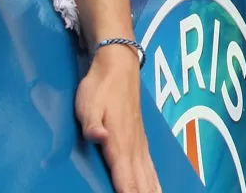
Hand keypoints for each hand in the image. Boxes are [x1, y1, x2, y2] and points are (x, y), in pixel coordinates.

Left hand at [77, 45, 159, 192]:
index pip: (124, 176)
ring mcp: (139, 143)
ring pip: (147, 175)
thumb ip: (91, 124)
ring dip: (152, 190)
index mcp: (118, 141)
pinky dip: (155, 180)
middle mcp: (132, 146)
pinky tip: (157, 188)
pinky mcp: (140, 140)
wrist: (119, 66)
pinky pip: (150, 167)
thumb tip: (97, 137)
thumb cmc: (99, 87)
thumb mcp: (88, 104)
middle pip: (139, 180)